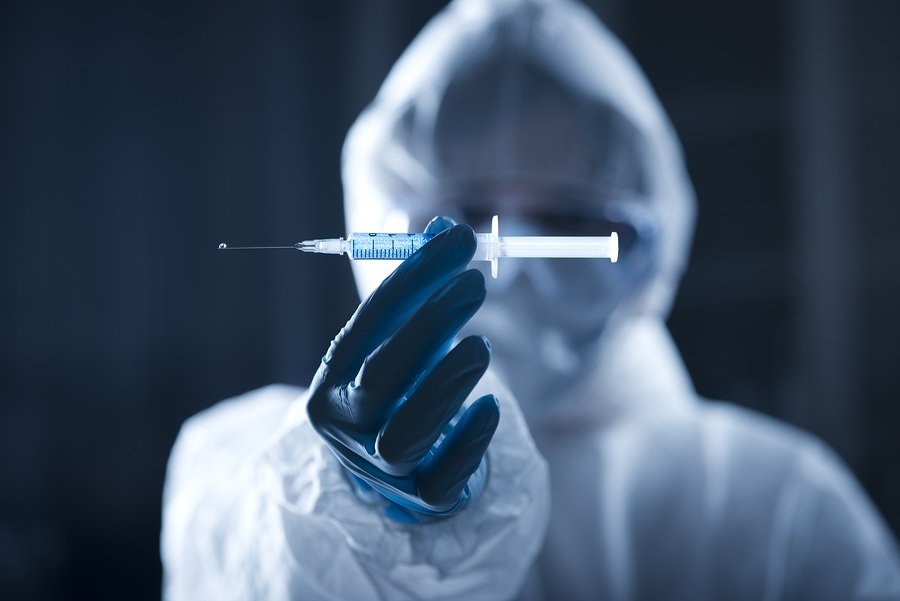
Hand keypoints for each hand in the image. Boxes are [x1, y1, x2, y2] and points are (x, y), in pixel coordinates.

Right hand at [306, 219, 499, 520]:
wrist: (398, 474)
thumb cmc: (400, 393)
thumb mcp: (398, 341)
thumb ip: (420, 289)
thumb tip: (446, 227)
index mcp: (333, 381)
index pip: (368, 325)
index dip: (413, 279)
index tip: (456, 241)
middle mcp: (348, 427)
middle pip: (382, 378)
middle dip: (430, 325)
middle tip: (476, 283)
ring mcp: (382, 468)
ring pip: (408, 431)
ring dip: (448, 381)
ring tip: (482, 346)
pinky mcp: (424, 498)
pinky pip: (445, 475)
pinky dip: (469, 440)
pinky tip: (490, 407)